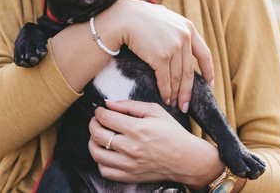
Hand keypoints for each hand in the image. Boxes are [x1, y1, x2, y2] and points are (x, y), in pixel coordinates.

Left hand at [87, 100, 223, 187]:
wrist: (187, 159)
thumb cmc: (172, 132)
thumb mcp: (155, 111)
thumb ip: (129, 105)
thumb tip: (108, 103)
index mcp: (138, 128)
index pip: (105, 118)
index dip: (99, 112)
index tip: (101, 110)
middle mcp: (131, 148)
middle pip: (97, 135)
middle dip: (92, 124)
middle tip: (96, 121)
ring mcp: (130, 164)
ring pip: (97, 154)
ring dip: (93, 142)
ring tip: (99, 136)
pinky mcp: (130, 176)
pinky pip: (104, 171)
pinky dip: (100, 161)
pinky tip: (107, 153)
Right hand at [100, 0, 213, 110]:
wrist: (125, 17)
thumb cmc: (141, 16)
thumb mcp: (166, 17)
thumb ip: (177, 29)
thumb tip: (183, 40)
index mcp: (189, 28)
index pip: (204, 54)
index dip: (209, 72)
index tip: (210, 86)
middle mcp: (185, 37)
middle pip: (189, 72)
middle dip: (188, 92)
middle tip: (186, 106)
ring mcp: (174, 47)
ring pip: (177, 78)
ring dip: (176, 94)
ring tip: (174, 105)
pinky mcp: (161, 57)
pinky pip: (165, 79)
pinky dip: (166, 92)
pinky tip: (165, 98)